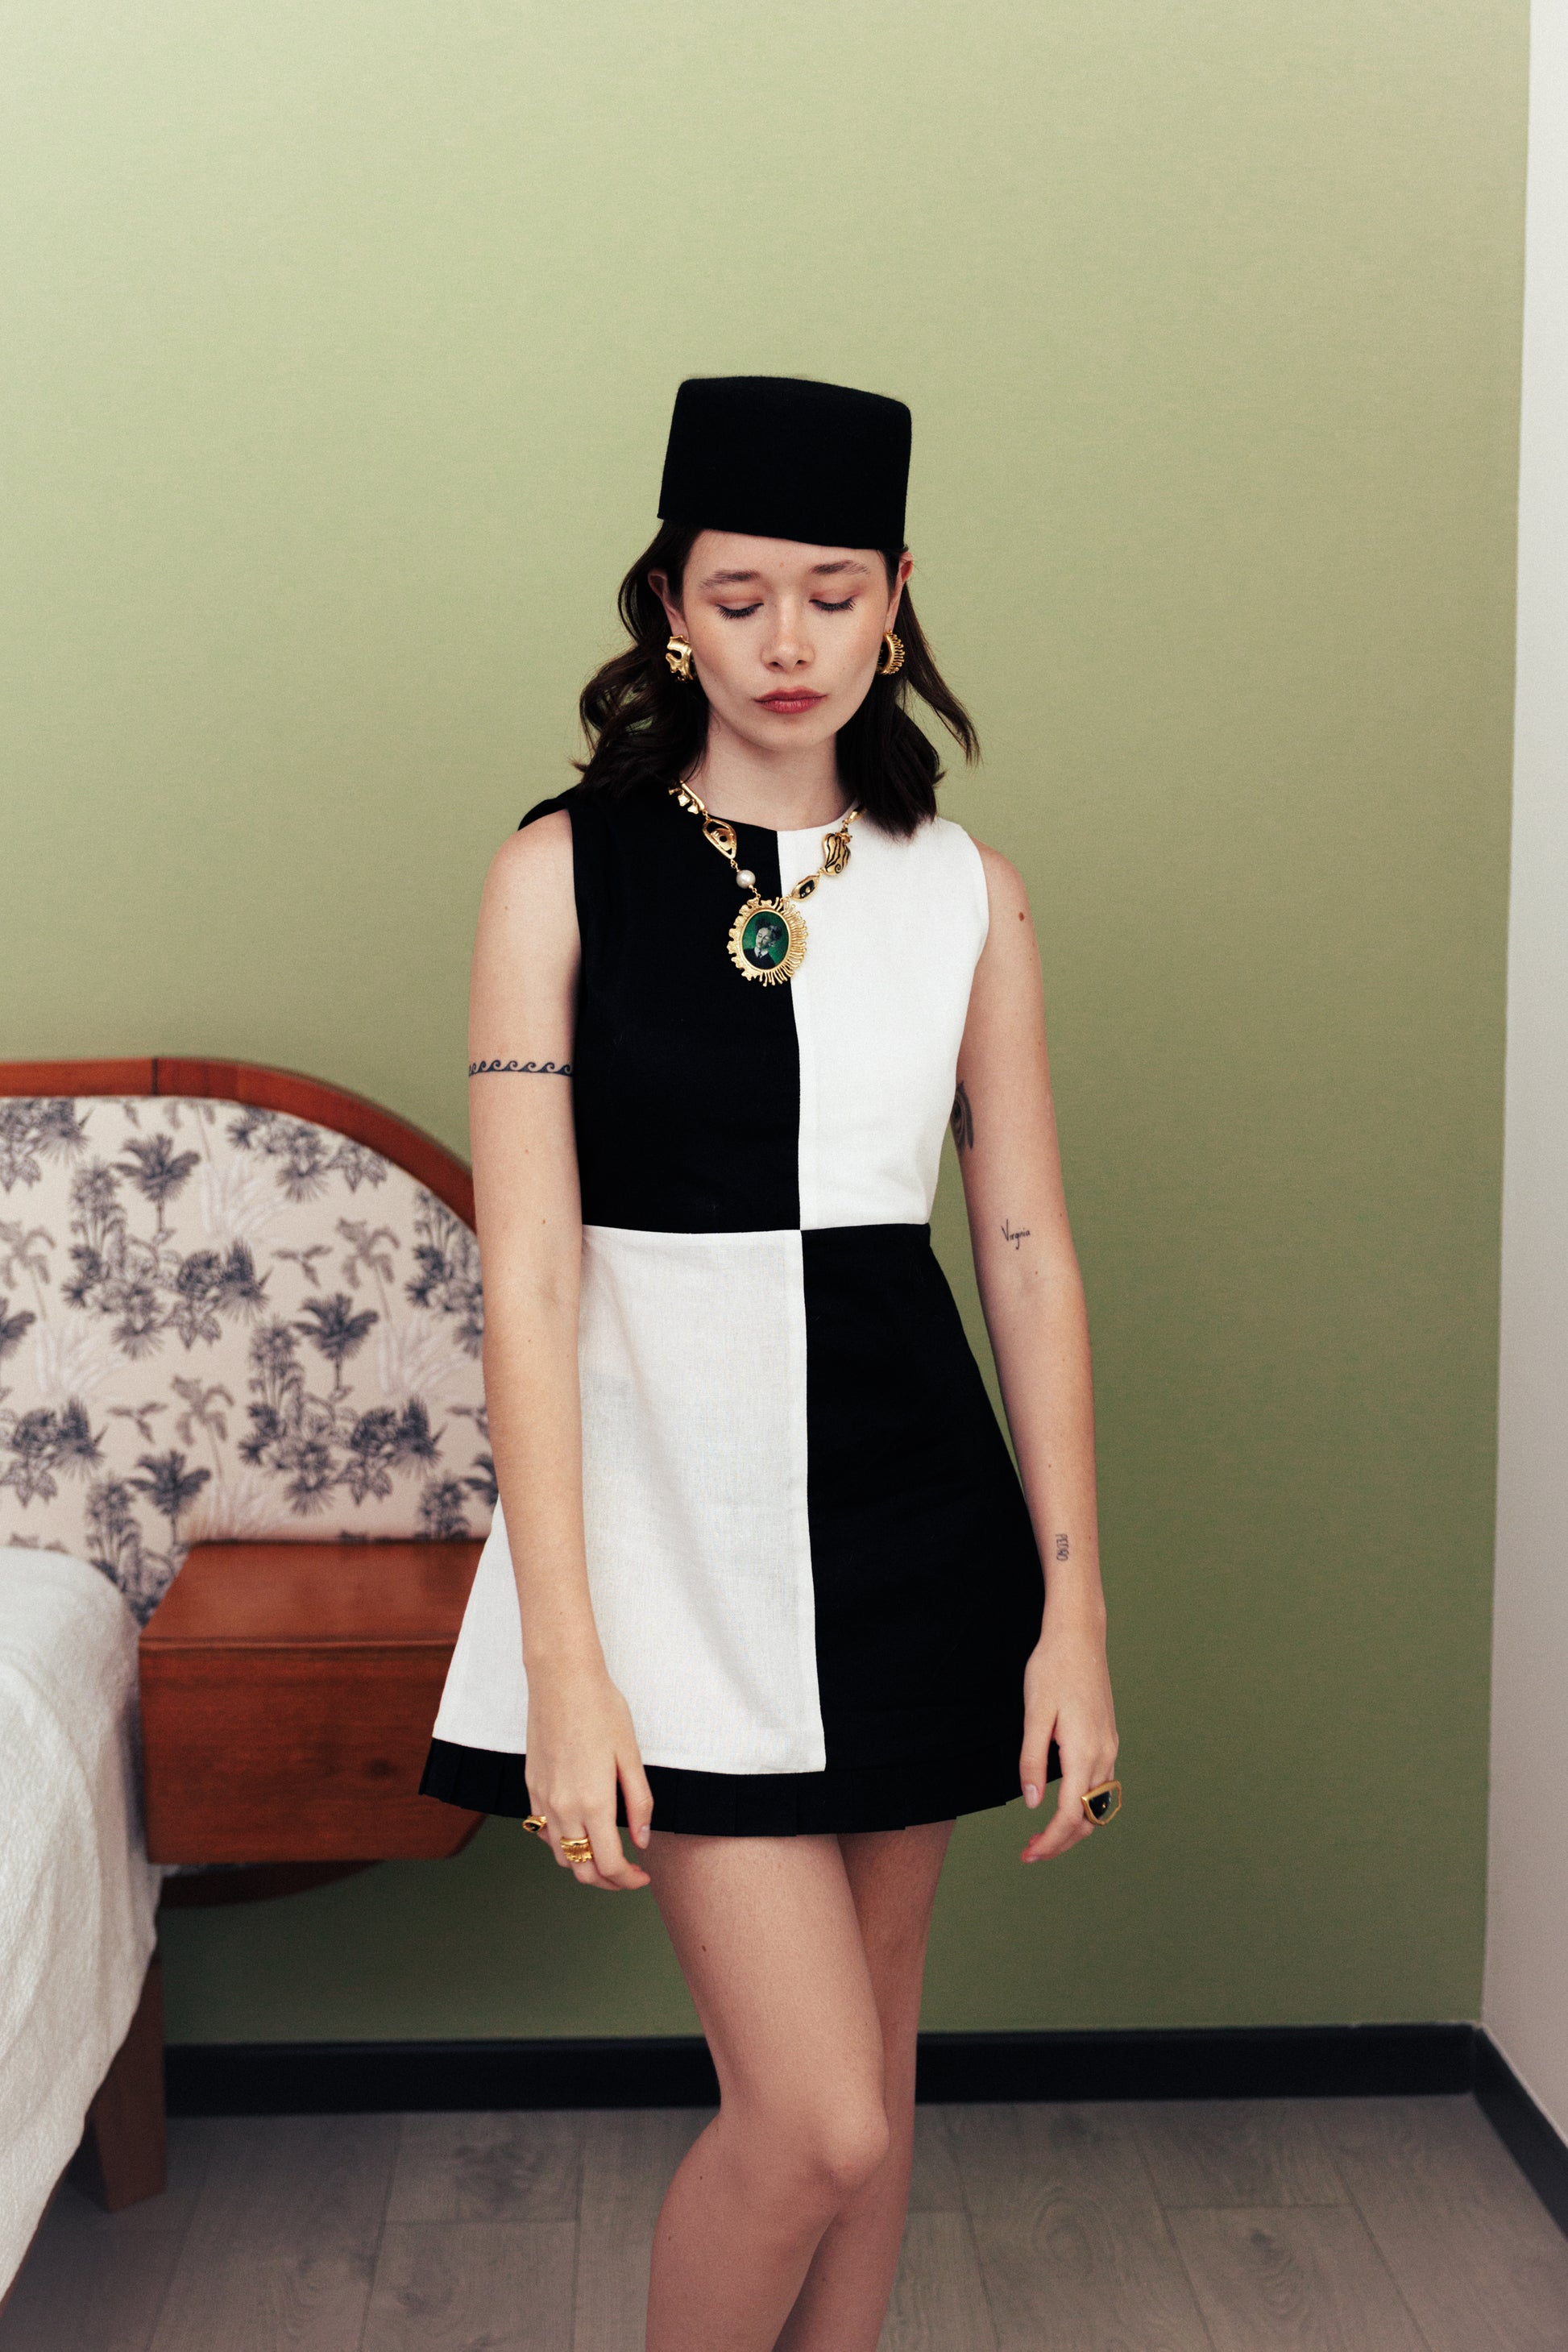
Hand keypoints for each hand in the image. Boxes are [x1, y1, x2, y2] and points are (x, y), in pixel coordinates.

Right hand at [523, 1662, 653, 1890]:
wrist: (561, 1679)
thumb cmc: (601, 1710)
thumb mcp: (631, 1756)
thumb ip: (639, 1803)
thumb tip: (642, 1841)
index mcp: (593, 1803)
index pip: (609, 1864)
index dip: (628, 1880)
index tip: (643, 1876)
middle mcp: (563, 1808)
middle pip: (581, 1870)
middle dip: (607, 1882)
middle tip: (629, 1875)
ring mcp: (543, 1799)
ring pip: (560, 1856)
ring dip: (583, 1865)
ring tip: (607, 1855)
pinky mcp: (531, 1787)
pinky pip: (544, 1832)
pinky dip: (563, 1844)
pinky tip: (580, 1830)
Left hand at [1018, 1612, 1117, 1862]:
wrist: (1079, 1636)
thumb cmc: (1052, 1670)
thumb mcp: (1034, 1715)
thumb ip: (1032, 1761)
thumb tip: (1033, 1805)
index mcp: (1084, 1752)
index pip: (1070, 1814)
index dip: (1050, 1841)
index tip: (1028, 1854)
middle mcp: (1104, 1754)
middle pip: (1089, 1818)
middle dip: (1061, 1842)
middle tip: (1030, 1852)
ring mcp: (1109, 1746)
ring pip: (1097, 1804)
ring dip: (1073, 1826)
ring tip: (1042, 1834)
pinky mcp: (1108, 1737)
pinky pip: (1101, 1784)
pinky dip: (1083, 1805)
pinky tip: (1062, 1803)